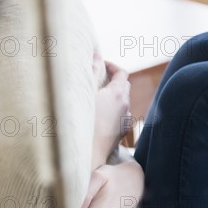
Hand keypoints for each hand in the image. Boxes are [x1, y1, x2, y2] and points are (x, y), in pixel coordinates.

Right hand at [92, 53, 130, 168]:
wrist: (87, 152)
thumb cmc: (82, 120)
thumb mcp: (85, 91)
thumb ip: (92, 70)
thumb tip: (97, 55)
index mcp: (118, 93)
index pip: (122, 72)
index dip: (112, 66)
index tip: (102, 64)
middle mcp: (125, 105)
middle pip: (125, 86)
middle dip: (114, 80)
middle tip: (99, 78)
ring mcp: (125, 120)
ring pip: (123, 102)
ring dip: (113, 97)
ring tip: (97, 98)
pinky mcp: (122, 132)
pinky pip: (120, 116)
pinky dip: (113, 111)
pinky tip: (100, 116)